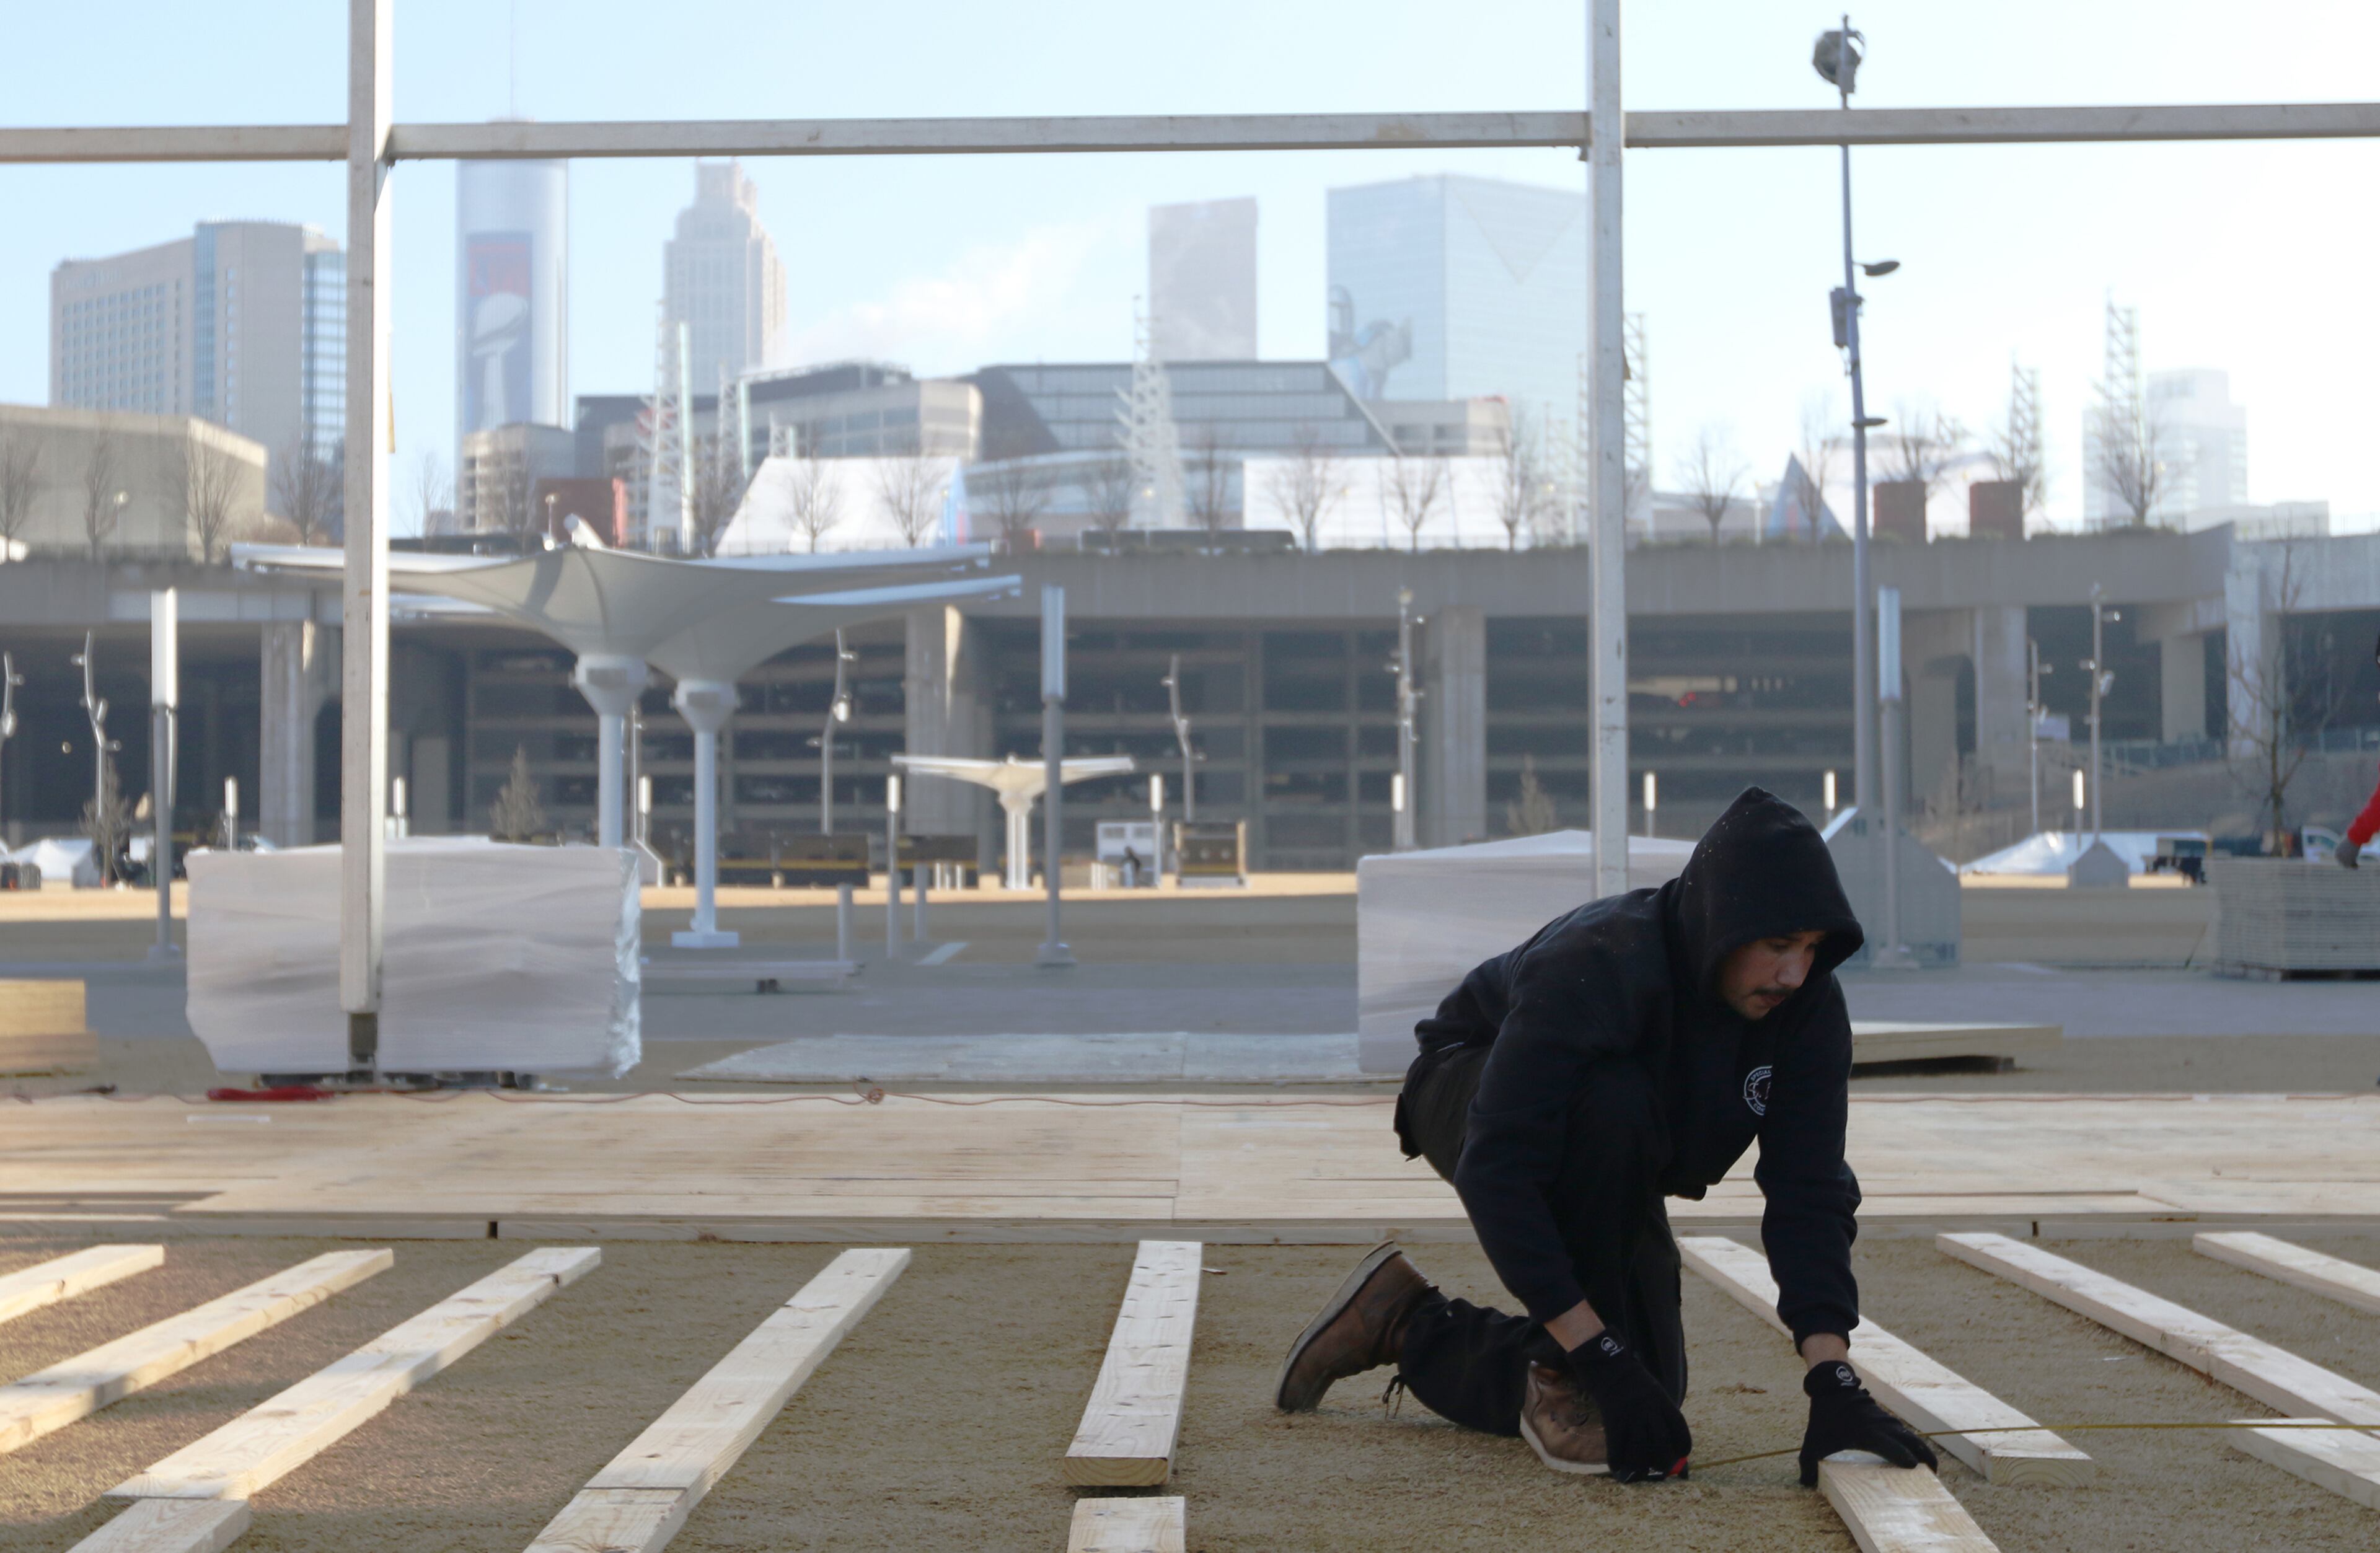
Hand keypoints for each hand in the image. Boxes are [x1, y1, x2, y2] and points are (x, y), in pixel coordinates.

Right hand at [1565, 1331, 1691, 1481]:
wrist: (1607, 1367)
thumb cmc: (1632, 1380)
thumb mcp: (1653, 1389)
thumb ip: (1659, 1409)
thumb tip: (1664, 1436)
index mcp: (1662, 1401)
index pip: (1679, 1426)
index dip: (1684, 1444)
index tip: (1684, 1454)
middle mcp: (1649, 1410)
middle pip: (1662, 1442)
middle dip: (1665, 1460)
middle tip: (1664, 1469)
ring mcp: (1630, 1415)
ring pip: (1640, 1449)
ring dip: (1642, 1465)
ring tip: (1642, 1473)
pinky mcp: (1613, 1420)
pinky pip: (1616, 1446)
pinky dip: (1616, 1460)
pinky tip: (1617, 1468)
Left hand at [1798, 1360, 1938, 1486]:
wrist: (1832, 1387)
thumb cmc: (1825, 1417)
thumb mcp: (1813, 1441)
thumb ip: (1808, 1464)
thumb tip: (1804, 1484)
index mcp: (1867, 1433)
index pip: (1890, 1446)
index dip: (1902, 1456)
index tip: (1914, 1467)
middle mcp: (1882, 1427)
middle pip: (1910, 1441)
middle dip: (1924, 1455)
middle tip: (1934, 1473)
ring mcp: (1886, 1421)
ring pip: (1910, 1435)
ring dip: (1921, 1449)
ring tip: (1931, 1466)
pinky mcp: (1886, 1419)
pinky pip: (1904, 1432)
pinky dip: (1913, 1442)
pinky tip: (1915, 1453)